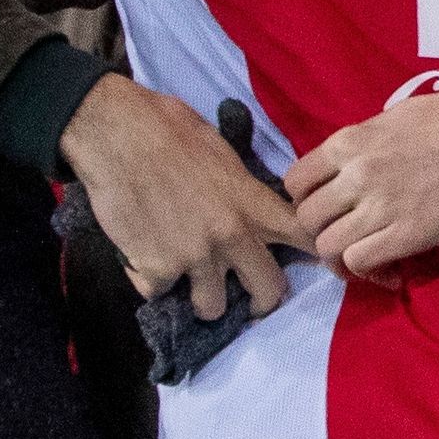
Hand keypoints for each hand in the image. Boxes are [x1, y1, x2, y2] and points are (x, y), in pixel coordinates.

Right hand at [57, 77, 303, 322]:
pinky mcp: (156, 270)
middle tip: (250, 297)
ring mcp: (195, 258)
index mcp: (255, 203)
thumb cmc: (170, 130)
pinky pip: (159, 292)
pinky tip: (144, 259)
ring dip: (204, 299)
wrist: (116, 136)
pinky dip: (151, 281)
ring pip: (213, 307)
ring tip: (192, 284)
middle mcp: (233, 236)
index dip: (318, 254)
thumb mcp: (224, 155)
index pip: (306, 238)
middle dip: (262, 299)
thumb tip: (248, 207)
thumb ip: (242, 190)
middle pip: (269, 290)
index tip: (321, 264)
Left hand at [284, 90, 438, 279]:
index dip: (306, 198)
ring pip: (327, 246)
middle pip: (307, 218)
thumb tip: (354, 154)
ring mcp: (380, 208)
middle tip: (345, 232)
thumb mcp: (403, 113)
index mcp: (350, 142)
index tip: (326, 204)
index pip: (295, 181)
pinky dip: (366, 272)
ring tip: (362, 255)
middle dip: (321, 229)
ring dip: (341, 255)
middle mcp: (356, 176)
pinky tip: (386, 269)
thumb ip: (368, 136)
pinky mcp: (406, 235)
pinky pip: (359, 262)